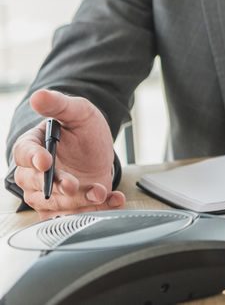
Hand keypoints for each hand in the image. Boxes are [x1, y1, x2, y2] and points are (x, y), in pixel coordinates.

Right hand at [11, 90, 123, 217]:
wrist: (98, 148)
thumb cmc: (82, 129)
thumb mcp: (77, 111)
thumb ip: (59, 105)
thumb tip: (38, 96)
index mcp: (32, 146)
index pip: (24, 154)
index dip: (34, 158)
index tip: (45, 161)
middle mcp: (34, 174)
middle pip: (35, 185)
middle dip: (55, 186)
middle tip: (72, 184)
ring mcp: (48, 193)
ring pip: (53, 205)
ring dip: (77, 202)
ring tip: (99, 192)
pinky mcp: (65, 206)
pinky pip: (74, 215)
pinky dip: (95, 210)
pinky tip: (113, 199)